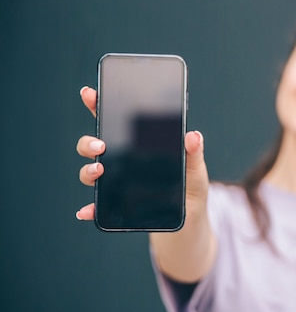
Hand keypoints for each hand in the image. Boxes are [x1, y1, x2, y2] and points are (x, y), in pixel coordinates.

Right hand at [75, 86, 209, 221]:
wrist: (189, 218)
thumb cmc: (190, 187)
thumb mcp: (195, 168)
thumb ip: (193, 152)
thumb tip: (193, 135)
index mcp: (138, 146)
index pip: (114, 123)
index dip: (99, 106)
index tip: (90, 93)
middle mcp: (122, 162)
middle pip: (93, 146)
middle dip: (88, 142)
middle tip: (101, 145)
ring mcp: (117, 184)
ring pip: (90, 173)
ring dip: (88, 171)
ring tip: (99, 170)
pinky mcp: (117, 208)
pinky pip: (97, 208)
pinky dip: (90, 209)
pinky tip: (85, 211)